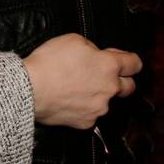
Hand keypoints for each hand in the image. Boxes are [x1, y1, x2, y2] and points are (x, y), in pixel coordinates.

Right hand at [23, 33, 140, 129]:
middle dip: (121, 80)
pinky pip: (90, 114)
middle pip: (129, 87)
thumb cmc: (49, 62)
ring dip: (98, 94)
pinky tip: (68, 100)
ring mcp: (99, 108)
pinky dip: (83, 108)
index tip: (125, 61)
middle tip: (104, 75)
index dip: (130, 60)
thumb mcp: (73, 40)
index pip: (134, 63)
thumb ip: (92, 48)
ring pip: (106, 101)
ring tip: (76, 88)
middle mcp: (109, 89)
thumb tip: (95, 56)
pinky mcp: (86, 123)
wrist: (29, 89)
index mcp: (109, 66)